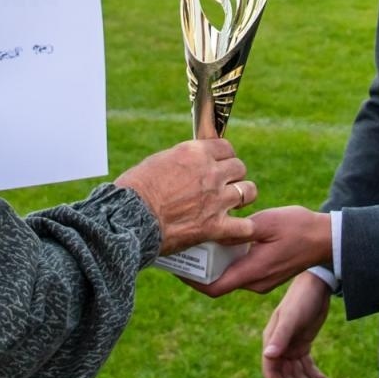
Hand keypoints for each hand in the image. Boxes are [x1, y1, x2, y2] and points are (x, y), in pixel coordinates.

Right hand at [116, 138, 254, 255]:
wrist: (130, 217)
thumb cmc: (135, 190)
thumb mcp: (156, 162)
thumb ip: (179, 162)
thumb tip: (185, 166)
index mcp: (194, 153)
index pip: (225, 147)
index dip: (224, 156)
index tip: (220, 164)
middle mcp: (210, 173)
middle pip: (239, 167)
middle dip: (234, 176)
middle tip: (224, 186)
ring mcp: (216, 199)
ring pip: (248, 192)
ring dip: (242, 197)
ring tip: (234, 204)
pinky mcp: (215, 226)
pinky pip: (244, 227)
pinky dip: (243, 229)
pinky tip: (238, 230)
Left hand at [193, 206, 331, 295]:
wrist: (326, 238)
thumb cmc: (298, 227)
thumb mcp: (266, 222)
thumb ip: (239, 230)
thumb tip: (213, 232)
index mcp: (253, 272)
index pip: (213, 287)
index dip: (191, 281)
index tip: (176, 266)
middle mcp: (255, 283)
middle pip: (217, 283)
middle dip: (198, 270)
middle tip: (182, 249)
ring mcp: (262, 281)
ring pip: (228, 277)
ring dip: (212, 264)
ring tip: (196, 243)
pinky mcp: (266, 274)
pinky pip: (240, 272)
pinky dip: (226, 261)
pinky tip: (220, 240)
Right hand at [261, 271, 333, 377]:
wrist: (317, 284)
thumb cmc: (301, 299)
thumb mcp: (292, 319)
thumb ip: (280, 337)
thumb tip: (268, 356)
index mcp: (271, 341)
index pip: (271, 371)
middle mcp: (279, 346)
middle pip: (286, 376)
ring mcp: (291, 346)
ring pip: (298, 373)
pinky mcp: (303, 344)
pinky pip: (307, 365)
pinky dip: (316, 376)